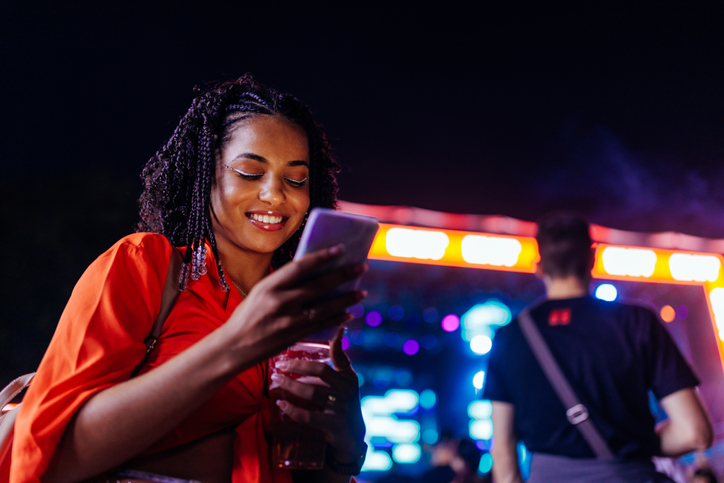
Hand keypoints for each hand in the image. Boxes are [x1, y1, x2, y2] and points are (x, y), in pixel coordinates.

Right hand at [223, 245, 367, 362]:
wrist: (234, 347)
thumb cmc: (248, 315)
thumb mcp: (260, 292)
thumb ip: (283, 283)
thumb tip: (314, 272)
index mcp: (269, 286)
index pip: (300, 266)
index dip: (322, 256)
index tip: (341, 248)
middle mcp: (280, 302)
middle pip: (319, 285)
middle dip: (344, 275)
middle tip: (362, 266)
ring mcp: (289, 321)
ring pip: (325, 307)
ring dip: (346, 299)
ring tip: (361, 293)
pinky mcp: (294, 336)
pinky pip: (321, 325)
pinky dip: (337, 319)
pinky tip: (349, 313)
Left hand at [272, 327, 365, 462]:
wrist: (351, 435)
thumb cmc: (340, 403)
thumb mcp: (341, 383)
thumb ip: (331, 366)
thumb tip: (313, 348)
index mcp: (348, 376)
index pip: (340, 356)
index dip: (336, 343)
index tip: (329, 329)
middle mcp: (348, 389)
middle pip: (321, 371)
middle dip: (297, 366)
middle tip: (279, 364)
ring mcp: (342, 406)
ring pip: (312, 392)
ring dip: (291, 386)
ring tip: (276, 381)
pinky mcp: (334, 424)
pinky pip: (309, 416)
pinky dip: (293, 409)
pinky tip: (281, 404)